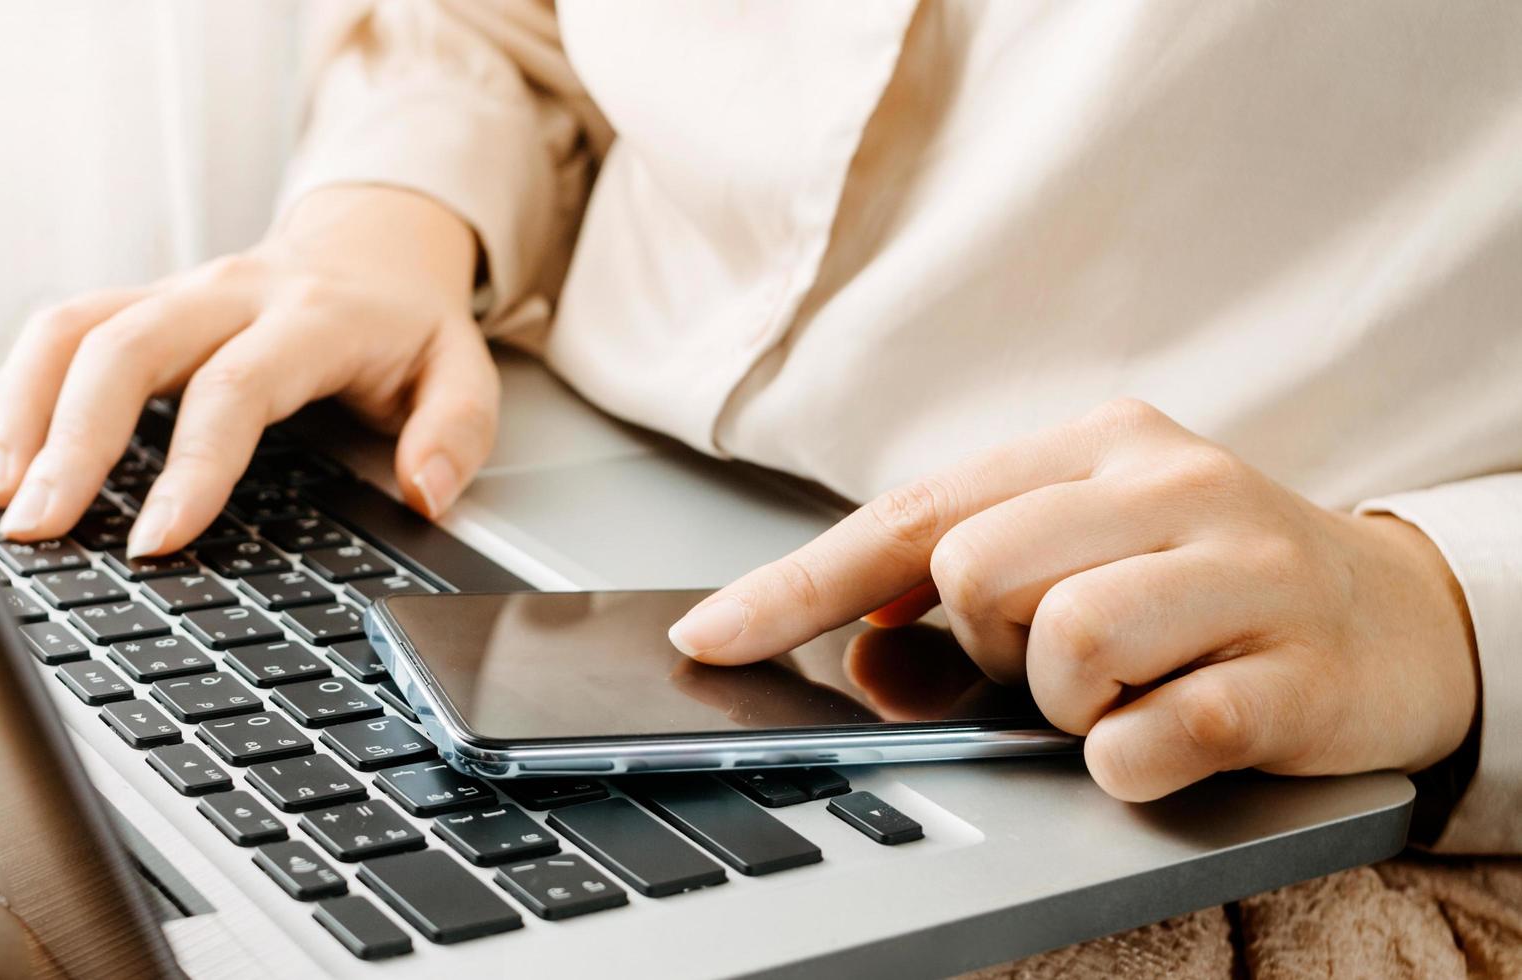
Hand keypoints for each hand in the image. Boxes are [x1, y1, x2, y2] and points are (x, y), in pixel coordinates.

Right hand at [0, 185, 498, 554]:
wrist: (372, 241)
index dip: (189, 468)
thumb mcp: (463, 371)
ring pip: (70, 328)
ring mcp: (170, 293)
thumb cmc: (403, 325)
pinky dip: (5, 392)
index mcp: (309, 317)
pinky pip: (52, 331)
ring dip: (19, 411)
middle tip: (33, 525)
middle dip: (69, 440)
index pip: (233, 388)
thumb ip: (455, 432)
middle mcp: (226, 294)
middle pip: (123, 348)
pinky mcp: (134, 302)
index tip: (149, 543)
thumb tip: (424, 490)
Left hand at [669, 399, 1478, 800]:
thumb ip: (962, 591)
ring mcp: (1244, 573)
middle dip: (980, 647)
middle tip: (1044, 667)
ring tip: (1116, 695)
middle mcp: (1171, 486)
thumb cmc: (1206, 587)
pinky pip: (1157, 734)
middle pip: (979, 573)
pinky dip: (1130, 757)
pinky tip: (1159, 736)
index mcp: (1095, 446)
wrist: (1403, 620)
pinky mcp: (1298, 672)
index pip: (909, 517)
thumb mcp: (1083, 555)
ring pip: (1065, 641)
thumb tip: (861, 657)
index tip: (708, 638)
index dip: (796, 587)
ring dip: (1060, 703)